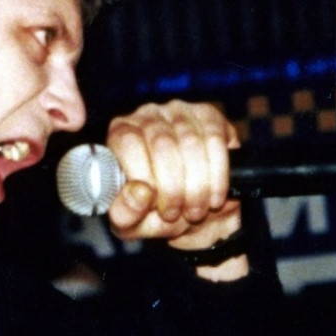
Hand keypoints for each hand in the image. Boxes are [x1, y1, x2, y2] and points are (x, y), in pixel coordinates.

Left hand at [105, 100, 245, 276]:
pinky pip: (215, 140)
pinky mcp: (208, 115)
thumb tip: (139, 192)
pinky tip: (213, 196)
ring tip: (195, 210)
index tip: (154, 204)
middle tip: (177, 214)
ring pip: (191, 143)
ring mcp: (178, 112)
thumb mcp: (133, 223)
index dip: (143, 175)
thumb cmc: (155, 213)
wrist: (196, 211)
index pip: (127, 141)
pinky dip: (217, 174)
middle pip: (161, 143)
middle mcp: (146, 116)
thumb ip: (126, 213)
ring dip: (197, 185)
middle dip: (173, 187)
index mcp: (118, 136)